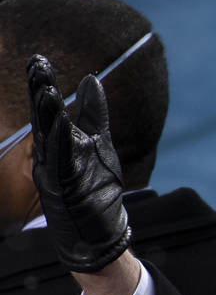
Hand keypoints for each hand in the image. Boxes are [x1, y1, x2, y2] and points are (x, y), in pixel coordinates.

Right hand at [27, 54, 130, 271]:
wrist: (97, 235)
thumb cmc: (95, 189)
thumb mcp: (98, 145)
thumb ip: (94, 114)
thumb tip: (91, 80)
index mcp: (56, 145)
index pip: (48, 110)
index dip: (42, 86)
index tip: (39, 60)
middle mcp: (51, 157)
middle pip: (43, 120)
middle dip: (39, 93)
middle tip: (37, 66)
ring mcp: (55, 173)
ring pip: (48, 139)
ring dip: (47, 114)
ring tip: (46, 89)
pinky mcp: (65, 189)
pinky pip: (62, 163)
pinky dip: (61, 144)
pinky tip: (62, 123)